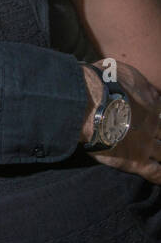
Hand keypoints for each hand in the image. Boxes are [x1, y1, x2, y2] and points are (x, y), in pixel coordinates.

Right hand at [83, 60, 160, 183]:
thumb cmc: (98, 83)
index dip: (159, 111)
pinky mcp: (136, 161)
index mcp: (150, 100)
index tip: (157, 115)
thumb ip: (127, 77)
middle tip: (159, 132)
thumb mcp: (116, 69)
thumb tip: (124, 79)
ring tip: (160, 152)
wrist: (89, 104)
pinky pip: (156, 173)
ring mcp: (146, 143)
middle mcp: (153, 122)